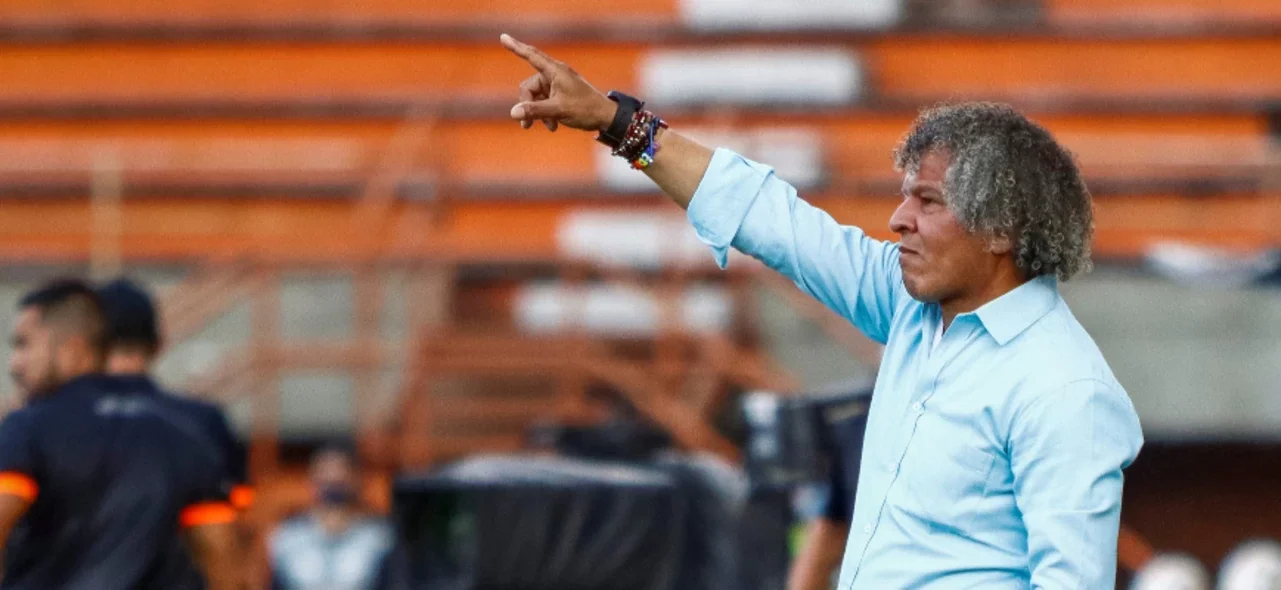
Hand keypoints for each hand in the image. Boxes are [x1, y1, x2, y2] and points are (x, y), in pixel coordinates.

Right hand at [500, 34, 618, 132]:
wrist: (605, 117)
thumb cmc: (585, 109)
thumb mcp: (558, 110)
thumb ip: (535, 111)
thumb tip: (513, 113)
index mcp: (555, 71)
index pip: (531, 56)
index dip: (515, 47)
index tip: (503, 37)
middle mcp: (554, 75)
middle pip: (528, 87)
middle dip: (528, 106)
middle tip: (528, 125)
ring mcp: (556, 85)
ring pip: (535, 97)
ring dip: (538, 113)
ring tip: (548, 126)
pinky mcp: (559, 94)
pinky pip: (543, 102)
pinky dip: (545, 114)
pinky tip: (553, 126)